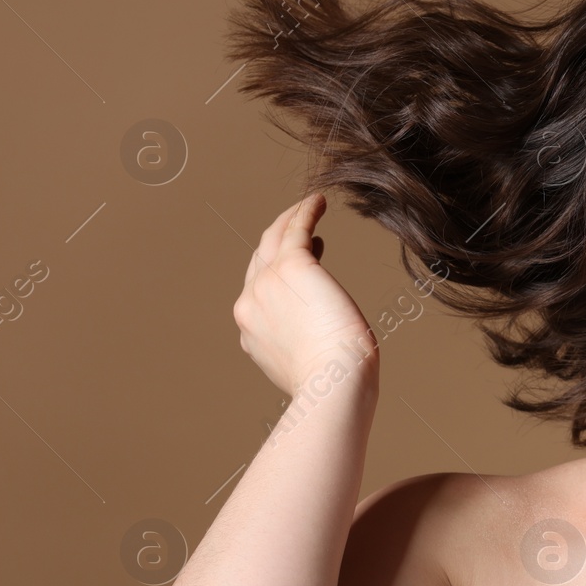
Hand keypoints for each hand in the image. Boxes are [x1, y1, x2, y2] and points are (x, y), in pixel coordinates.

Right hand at [232, 193, 377, 394]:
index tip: (308, 260)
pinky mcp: (292, 267)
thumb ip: (302, 345)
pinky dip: (305, 212)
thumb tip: (319, 337)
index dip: (280, 272)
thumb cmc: (334, 383)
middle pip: (260, 261)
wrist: (332, 383)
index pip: (261, 292)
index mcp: (252, 332)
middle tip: (301, 231)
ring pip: (273, 240)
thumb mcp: (306, 364)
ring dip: (289, 220)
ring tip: (307, 208)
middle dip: (278, 243)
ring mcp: (266, 284)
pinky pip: (295, 229)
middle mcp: (251, 305)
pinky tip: (318, 202)